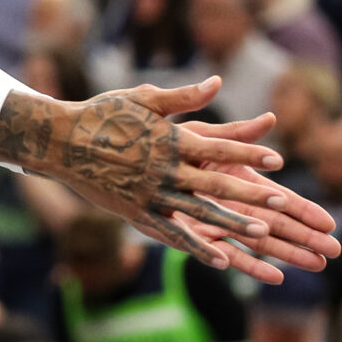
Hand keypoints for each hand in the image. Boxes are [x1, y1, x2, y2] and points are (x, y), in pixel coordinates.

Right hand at [0, 81, 339, 282]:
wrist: (57, 142)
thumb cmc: (100, 115)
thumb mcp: (141, 98)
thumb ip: (182, 97)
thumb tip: (218, 82)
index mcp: (168, 139)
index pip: (217, 147)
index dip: (248, 154)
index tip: (278, 160)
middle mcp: (163, 169)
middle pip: (215, 183)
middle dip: (251, 192)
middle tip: (283, 201)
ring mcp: (149, 194)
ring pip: (198, 212)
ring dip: (233, 222)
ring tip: (263, 233)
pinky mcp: (135, 213)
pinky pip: (171, 233)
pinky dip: (197, 247)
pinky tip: (222, 260)